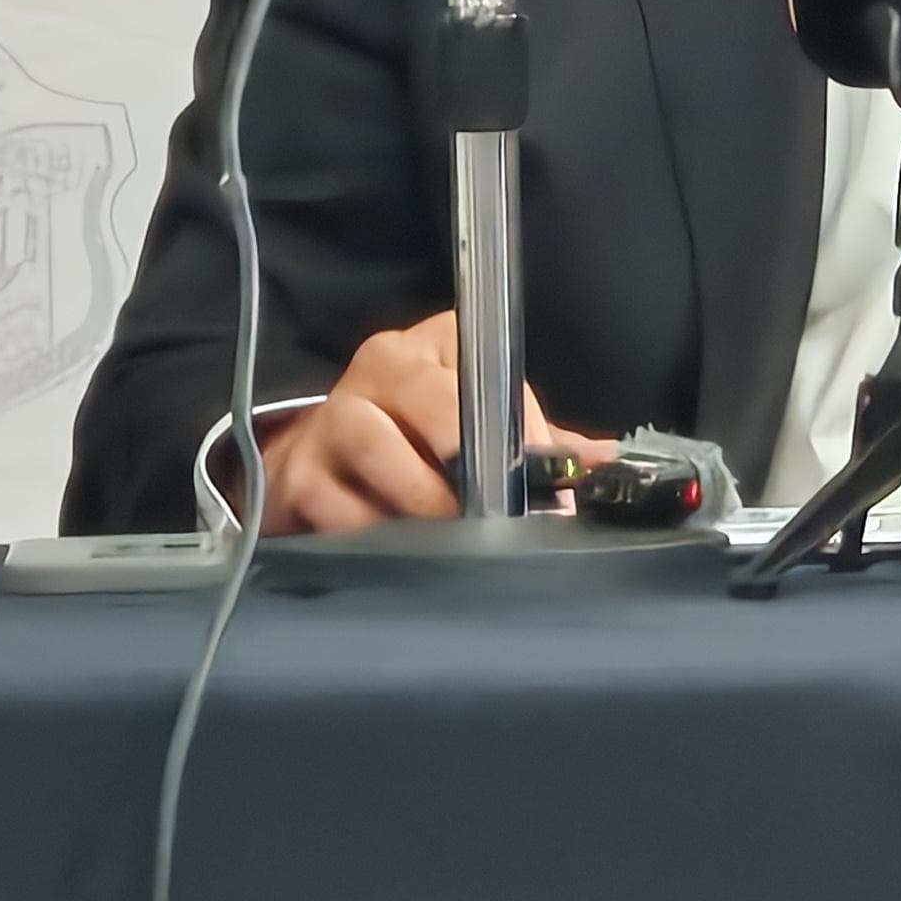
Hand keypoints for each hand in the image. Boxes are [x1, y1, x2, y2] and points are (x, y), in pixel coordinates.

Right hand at [248, 311, 613, 535]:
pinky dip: (374, 535)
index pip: (486, 374)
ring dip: (423, 505)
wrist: (317, 460)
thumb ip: (535, 443)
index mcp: (431, 348)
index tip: (543, 482)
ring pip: (380, 452)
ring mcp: (332, 419)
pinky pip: (343, 510)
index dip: (521, 431)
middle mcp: (379, 369)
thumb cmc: (412, 437)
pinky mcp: (299, 475)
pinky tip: (394, 551)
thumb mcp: (473, 424)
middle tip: (498, 517)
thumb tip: (601, 465)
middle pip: (435, 404)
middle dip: (473, 467)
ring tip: (449, 540)